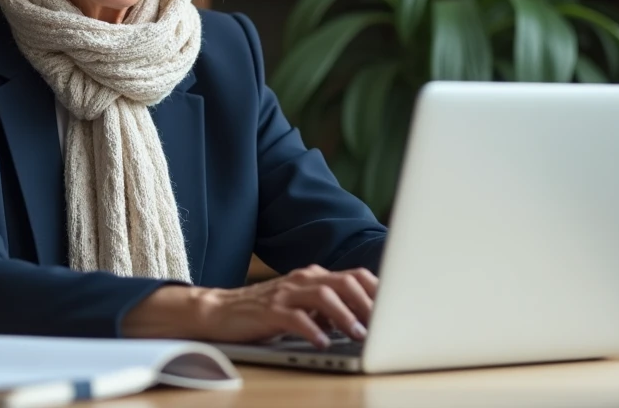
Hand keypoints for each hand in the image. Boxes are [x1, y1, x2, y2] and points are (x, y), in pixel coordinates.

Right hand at [122, 264, 377, 349]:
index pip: (355, 276)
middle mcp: (302, 279)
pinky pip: (295, 318)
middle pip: (345, 282)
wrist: (220, 311)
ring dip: (345, 316)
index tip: (398, 309)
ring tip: (359, 335)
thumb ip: (329, 308)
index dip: (378, 292)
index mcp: (314, 276)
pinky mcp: (269, 310)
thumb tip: (366, 321)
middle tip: (384, 325)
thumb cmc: (266, 312)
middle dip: (368, 304)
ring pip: (324, 296)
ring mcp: (285, 293)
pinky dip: (312, 329)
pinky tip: (322, 342)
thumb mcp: (302, 306)